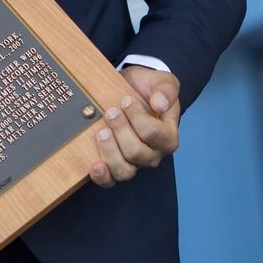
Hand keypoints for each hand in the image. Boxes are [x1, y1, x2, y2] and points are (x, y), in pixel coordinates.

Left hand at [89, 66, 179, 188]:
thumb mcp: (162, 82)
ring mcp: (134, 162)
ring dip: (109, 151)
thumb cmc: (147, 88)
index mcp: (168, 136)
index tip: (126, 100)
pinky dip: (102, 176)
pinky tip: (94, 165)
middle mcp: (153, 154)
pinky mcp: (116, 165)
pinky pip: (110, 180)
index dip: (137, 117)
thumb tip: (159, 104)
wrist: (130, 88)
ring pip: (124, 171)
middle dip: (120, 130)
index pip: (154, 134)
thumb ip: (166, 90)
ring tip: (100, 132)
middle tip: (111, 111)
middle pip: (136, 153)